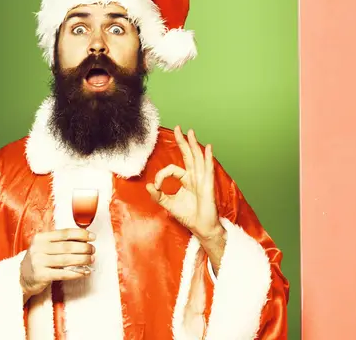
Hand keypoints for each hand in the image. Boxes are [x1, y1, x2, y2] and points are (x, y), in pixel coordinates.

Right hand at [20, 228, 95, 299]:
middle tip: (93, 250)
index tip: (92, 237)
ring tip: (91, 260)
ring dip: (82, 260)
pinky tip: (84, 272)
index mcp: (41, 237)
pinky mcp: (41, 275)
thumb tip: (84, 239)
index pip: (64, 233)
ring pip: (67, 260)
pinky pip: (63, 274)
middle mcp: (38, 248)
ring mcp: (39, 262)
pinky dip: (76, 273)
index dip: (81, 234)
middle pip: (67, 246)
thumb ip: (60, 242)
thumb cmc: (39, 260)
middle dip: (84, 248)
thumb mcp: (45, 246)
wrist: (22, 277)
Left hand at [146, 126, 222, 240]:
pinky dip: (208, 158)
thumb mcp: (169, 204)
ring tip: (191, 132)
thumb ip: (158, 195)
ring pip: (198, 159)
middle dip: (183, 142)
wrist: (202, 228)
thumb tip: (148, 186)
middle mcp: (195, 177)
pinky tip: (208, 148)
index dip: (161, 175)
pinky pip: (208, 169)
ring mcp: (202, 180)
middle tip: (178, 128)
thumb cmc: (189, 216)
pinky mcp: (208, 186)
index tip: (155, 185)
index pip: (173, 169)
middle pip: (189, 156)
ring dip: (194, 145)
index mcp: (187, 180)